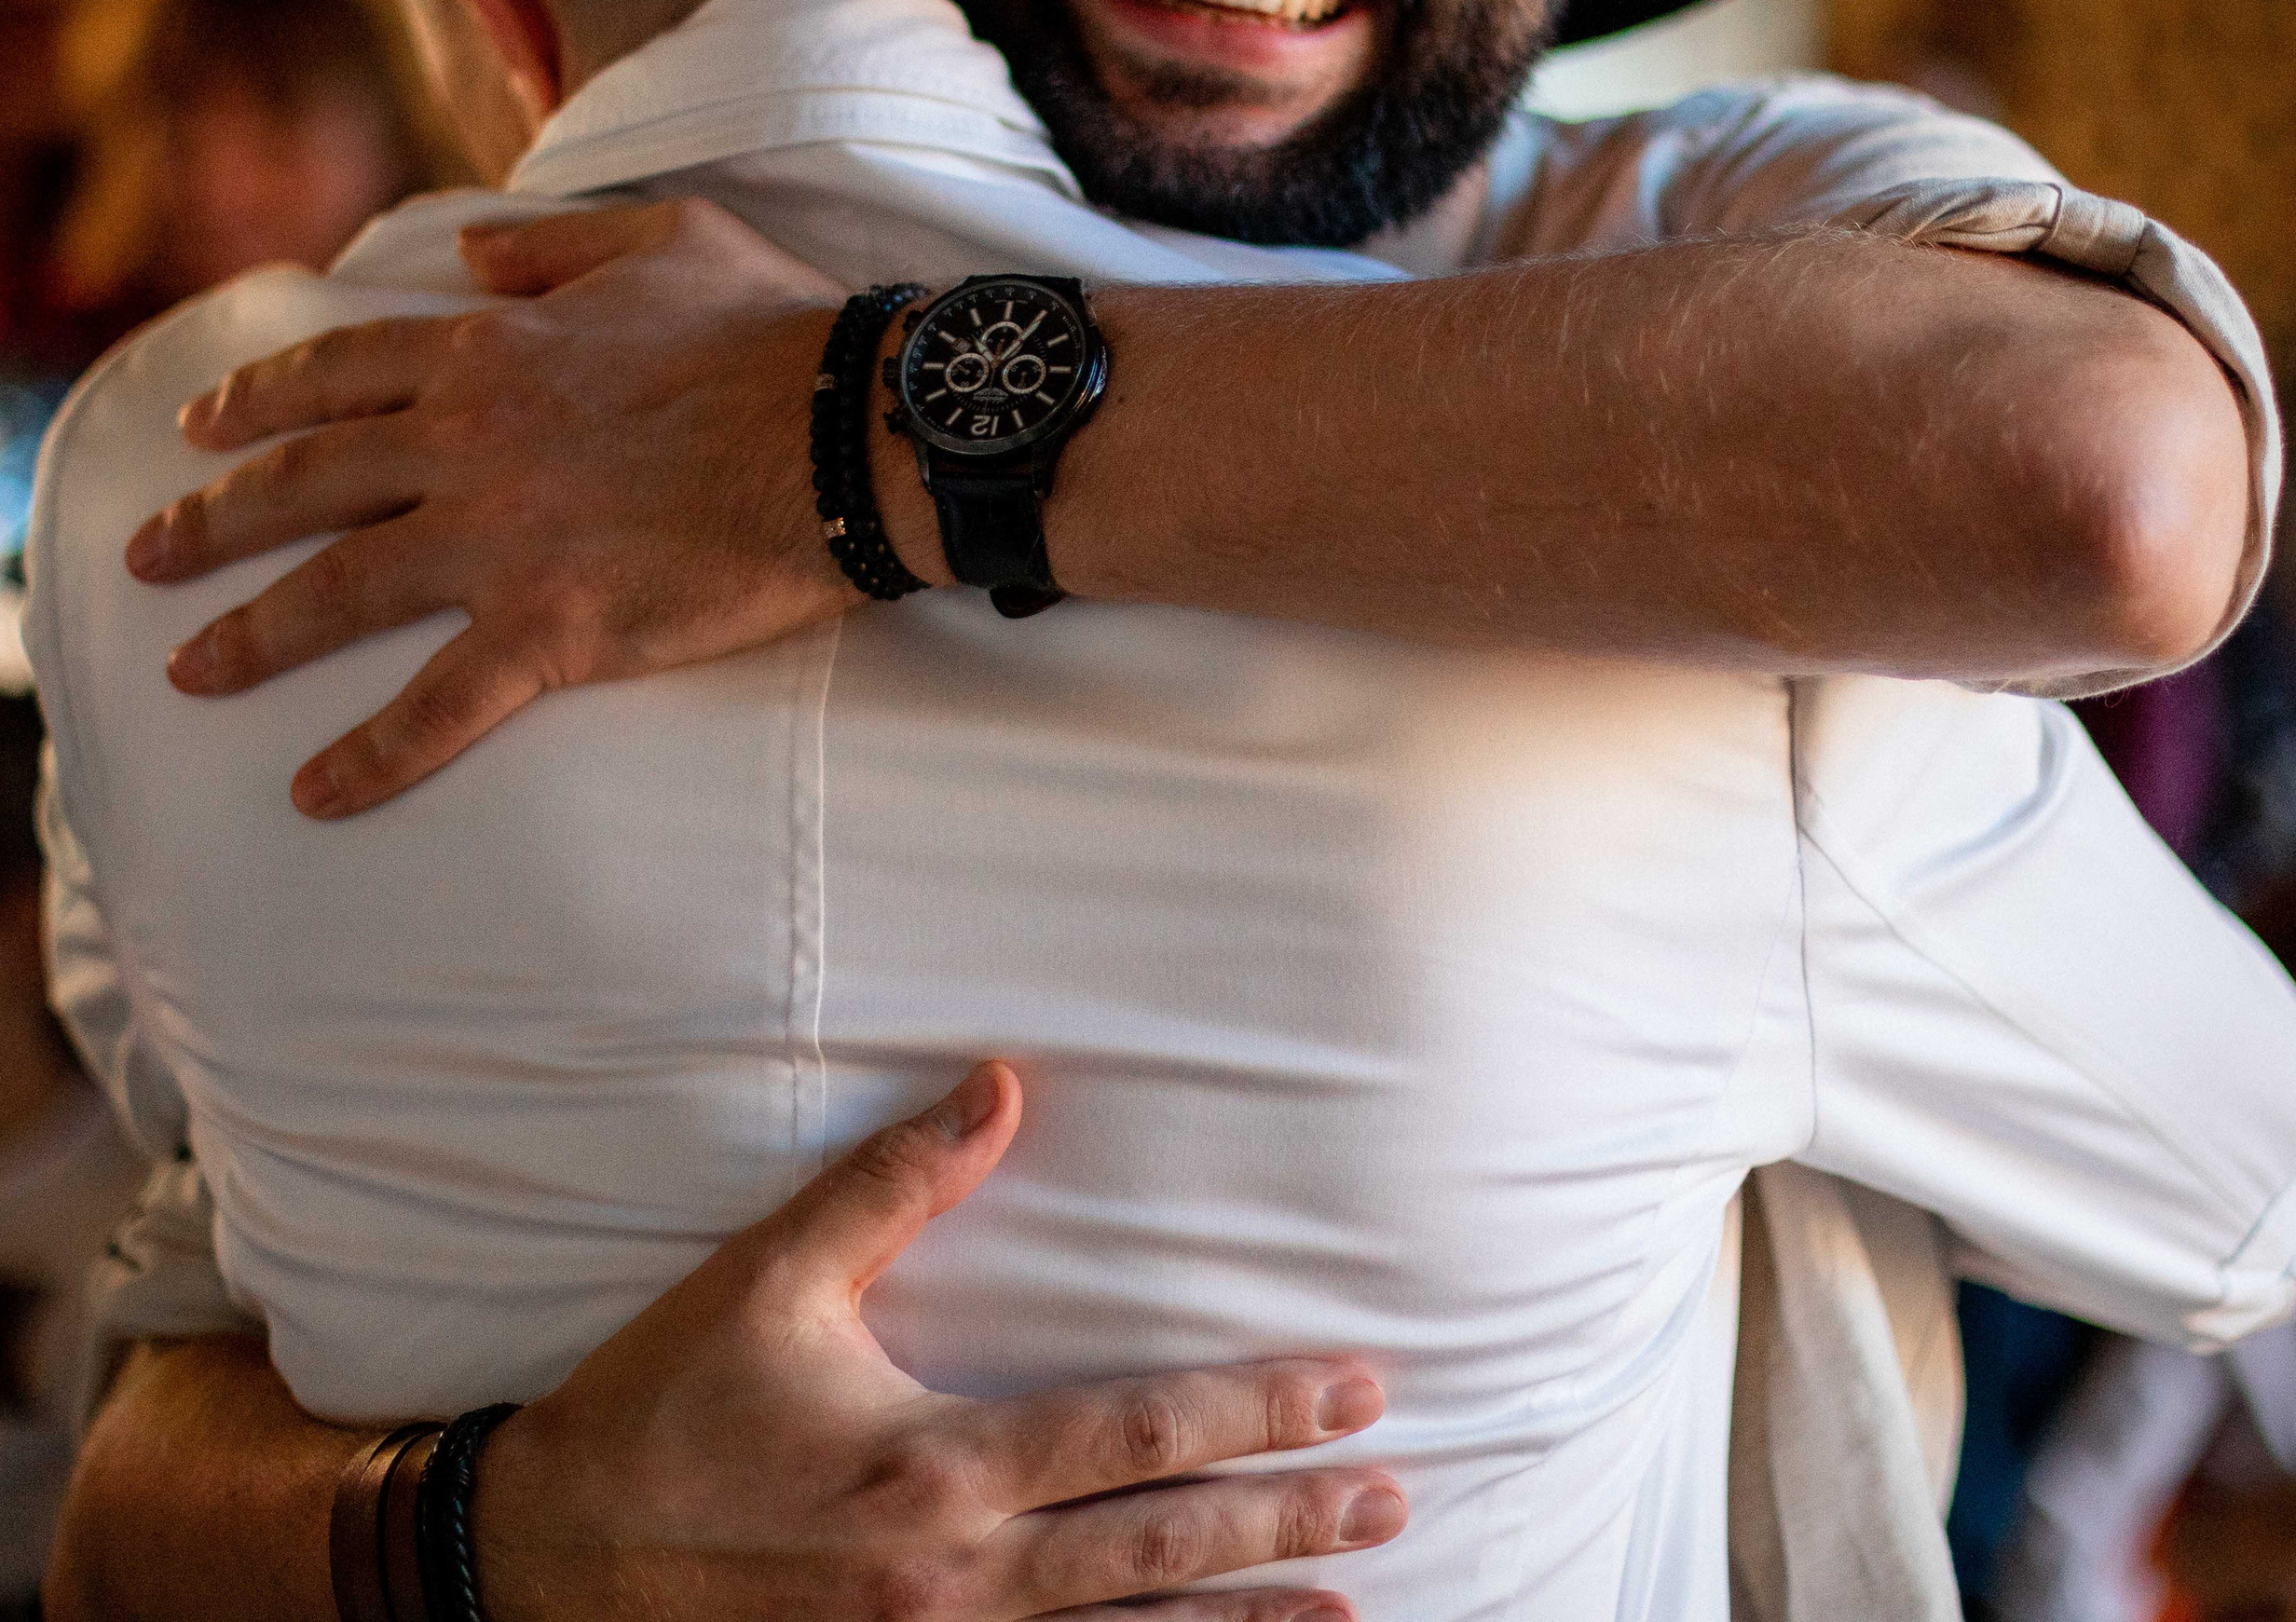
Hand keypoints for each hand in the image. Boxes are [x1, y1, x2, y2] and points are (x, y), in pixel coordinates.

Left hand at [127, 200, 859, 817]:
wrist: (852, 430)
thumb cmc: (777, 332)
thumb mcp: (663, 239)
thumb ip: (552, 245)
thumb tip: (469, 249)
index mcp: (494, 353)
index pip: (341, 375)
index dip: (261, 400)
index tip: (203, 427)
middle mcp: (470, 442)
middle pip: (306, 482)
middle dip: (214, 519)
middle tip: (150, 554)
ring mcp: (502, 539)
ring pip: (339, 591)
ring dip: (253, 635)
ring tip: (191, 672)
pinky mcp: (553, 629)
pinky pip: (439, 704)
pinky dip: (370, 755)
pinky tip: (316, 792)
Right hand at [473, 1062, 1400, 1620]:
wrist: (541, 1568)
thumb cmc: (661, 1412)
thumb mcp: (770, 1277)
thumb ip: (893, 1181)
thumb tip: (998, 1084)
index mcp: (936, 1467)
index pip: (1140, 1434)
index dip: (1259, 1413)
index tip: (1354, 1391)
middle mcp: (956, 1580)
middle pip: (1163, 1547)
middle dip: (1288, 1518)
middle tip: (1394, 1492)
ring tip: (1349, 1606)